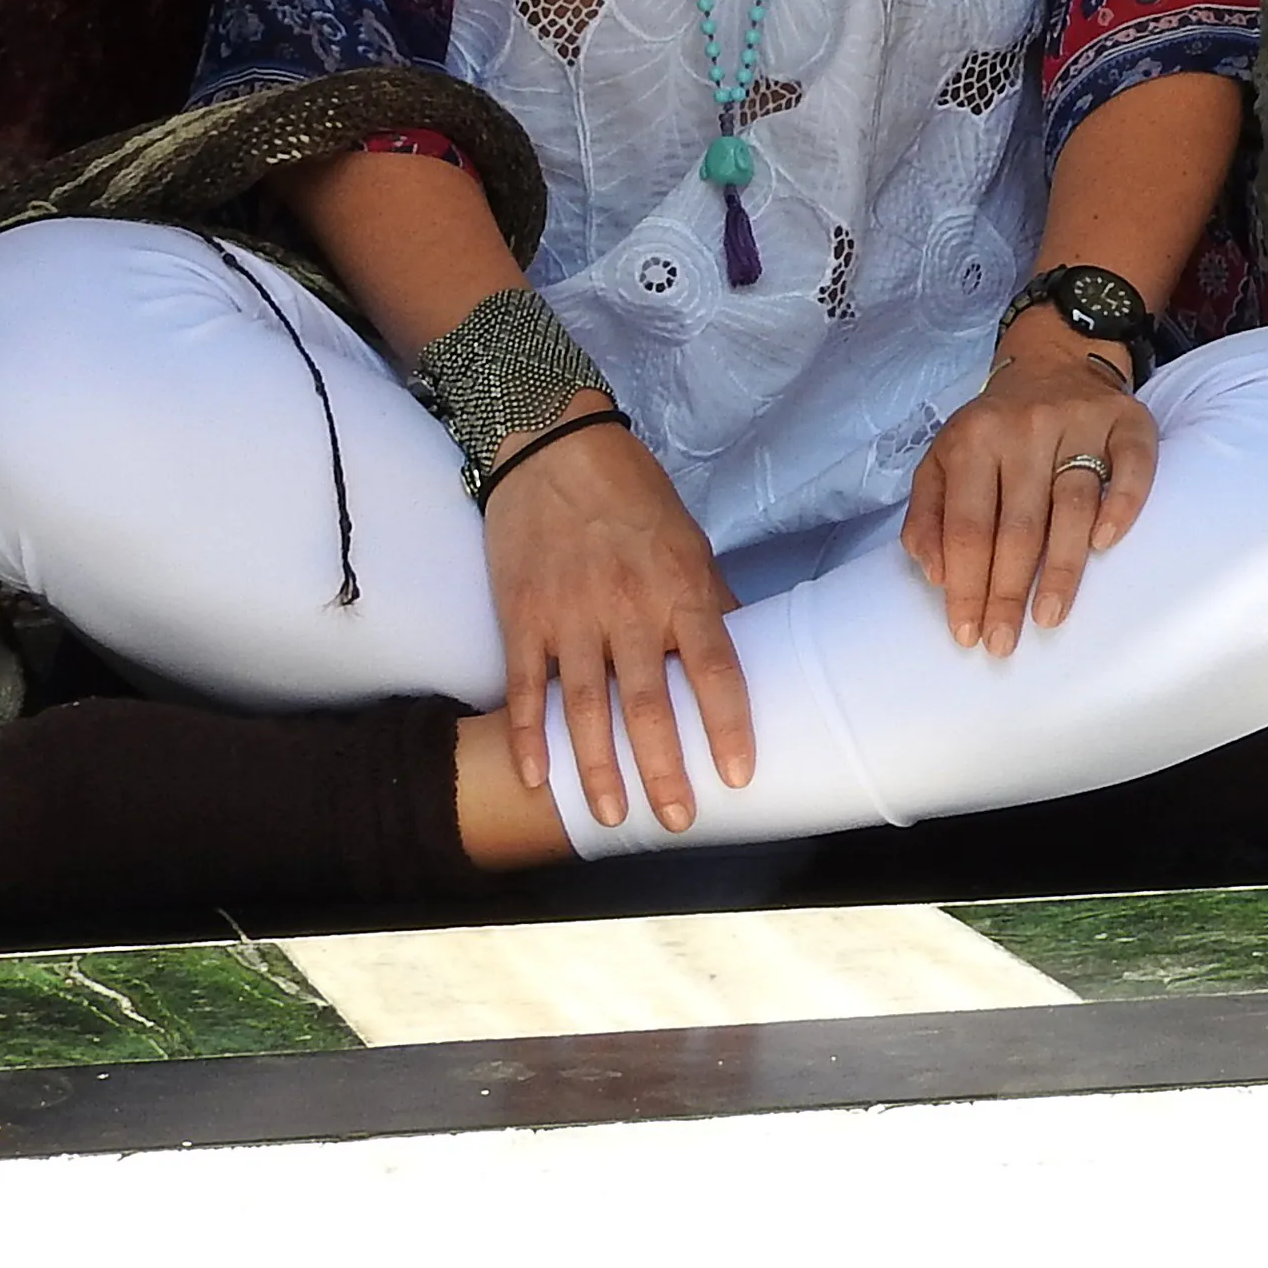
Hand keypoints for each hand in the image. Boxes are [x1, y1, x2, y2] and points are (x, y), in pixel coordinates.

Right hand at [480, 400, 751, 830]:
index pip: (715, 667)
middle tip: (677, 820)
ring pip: (587, 706)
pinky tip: (537, 779)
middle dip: (664, 768)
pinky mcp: (523, 616)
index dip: (728, 724)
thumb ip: (710, 600)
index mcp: (679, 587)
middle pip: (650, 702)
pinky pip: (525, 686)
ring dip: (599, 768)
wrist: (555, 447)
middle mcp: (628, 606)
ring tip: (613, 817)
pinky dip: (528, 736)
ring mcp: (571, 614)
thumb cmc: (633, 498)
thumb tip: (744, 652)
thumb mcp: (689, 541)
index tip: (739, 775)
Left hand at [901, 322, 1157, 653]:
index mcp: (973, 439)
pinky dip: (1122, 505)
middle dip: (1008, 592)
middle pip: (1018, 526)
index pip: (967, 526)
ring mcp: (1080, 423)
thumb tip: (934, 574)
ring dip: (1062, 569)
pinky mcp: (1127, 420)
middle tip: (1003, 643)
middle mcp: (1026, 428)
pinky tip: (1107, 544)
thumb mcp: (942, 458)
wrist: (1052, 359)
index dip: (966, 584)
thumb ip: (927, 514)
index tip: (967, 633)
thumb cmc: (992, 429)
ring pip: (1072, 506)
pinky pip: (1132, 467)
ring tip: (1049, 617)